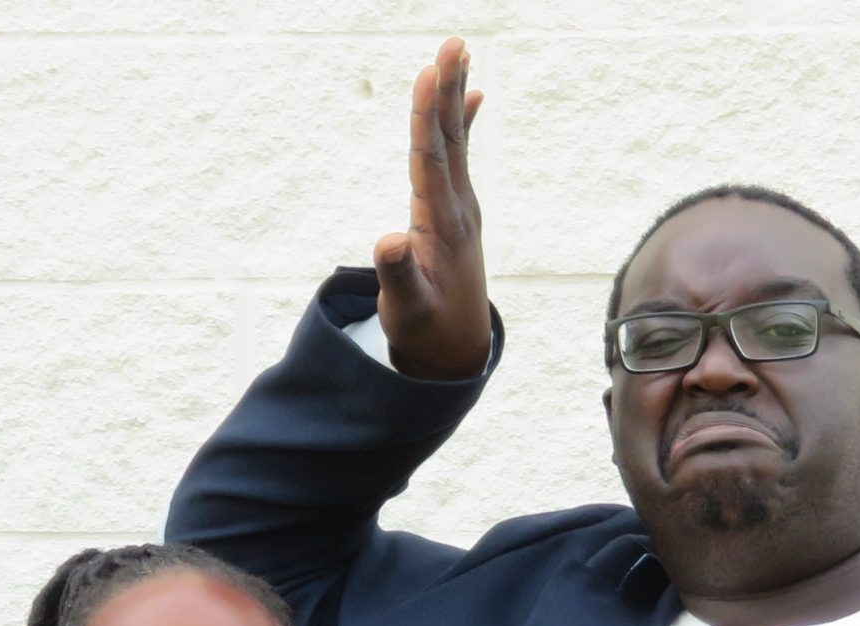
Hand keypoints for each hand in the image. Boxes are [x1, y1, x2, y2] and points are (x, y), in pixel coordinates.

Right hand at [374, 37, 489, 380]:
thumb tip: (387, 242)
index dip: (429, 116)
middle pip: (449, 138)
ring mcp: (461, 206)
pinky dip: (462, 123)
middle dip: (447, 90)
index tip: (430, 74)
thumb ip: (397, 276)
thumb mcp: (405, 308)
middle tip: (453, 43)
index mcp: (440, 223)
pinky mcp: (458, 210)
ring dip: (454, 95)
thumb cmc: (425, 329)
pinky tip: (472, 94)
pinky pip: (459, 155)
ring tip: (458, 52)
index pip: (433, 158)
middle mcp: (457, 207)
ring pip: (456, 140)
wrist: (457, 349)